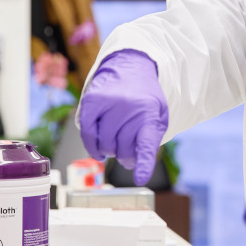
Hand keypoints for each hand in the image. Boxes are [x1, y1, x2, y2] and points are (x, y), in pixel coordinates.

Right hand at [78, 49, 167, 185]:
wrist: (130, 67)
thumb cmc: (145, 99)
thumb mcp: (158, 116)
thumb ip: (151, 140)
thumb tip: (137, 166)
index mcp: (149, 113)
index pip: (146, 143)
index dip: (144, 163)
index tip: (140, 178)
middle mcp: (128, 108)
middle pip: (123, 150)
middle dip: (126, 157)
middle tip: (129, 153)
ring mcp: (108, 104)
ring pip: (105, 146)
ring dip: (110, 151)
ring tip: (117, 142)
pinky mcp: (91, 102)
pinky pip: (87, 135)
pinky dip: (92, 147)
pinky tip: (99, 151)